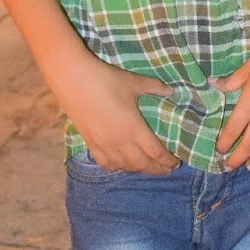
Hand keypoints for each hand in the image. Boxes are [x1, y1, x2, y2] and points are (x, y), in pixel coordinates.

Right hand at [59, 58, 177, 173]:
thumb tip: (171, 90)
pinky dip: (116, 167)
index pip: (155, 152)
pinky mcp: (89, 143)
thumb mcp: (134, 82)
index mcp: (134, 128)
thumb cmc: (106, 79)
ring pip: (124, 166)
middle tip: (166, 169)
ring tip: (146, 167)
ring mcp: (103, 145)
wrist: (73, 79)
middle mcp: (120, 142)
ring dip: (138, 169)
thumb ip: (154, 87)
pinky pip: (105, 163)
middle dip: (156, 169)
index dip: (167, 160)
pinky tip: (120, 165)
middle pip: (142, 164)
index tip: (176, 163)